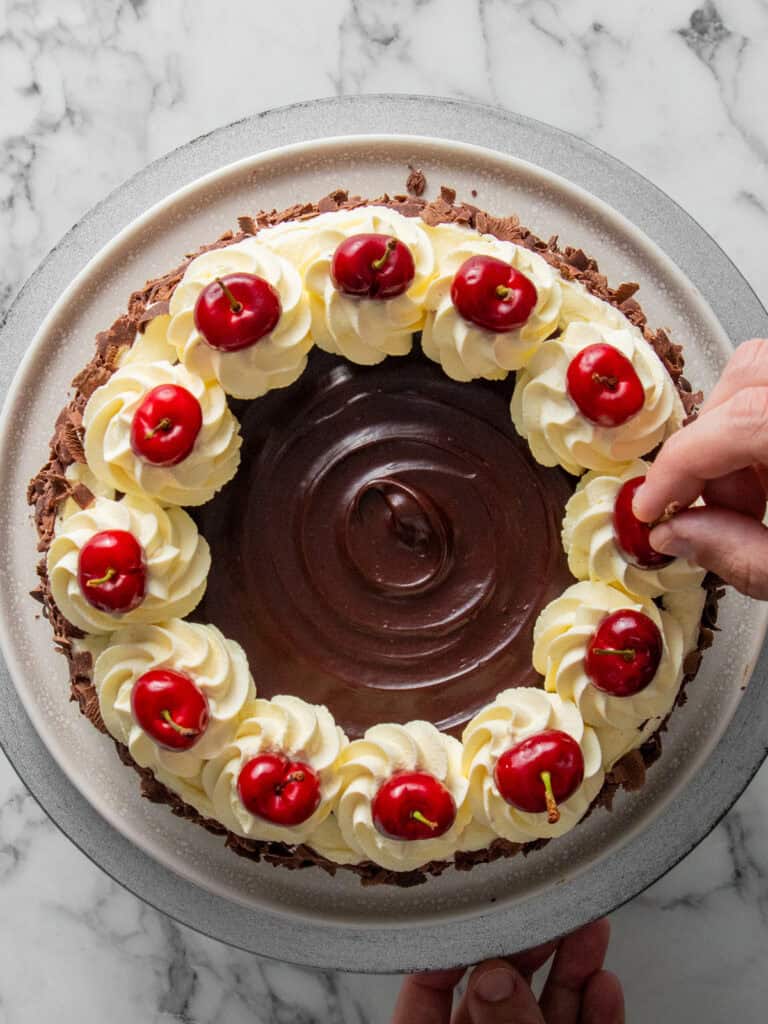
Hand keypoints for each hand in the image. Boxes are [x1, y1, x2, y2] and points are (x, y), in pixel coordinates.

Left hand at [391, 918, 623, 1022]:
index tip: (481, 910)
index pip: (425, 991)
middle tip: (550, 909)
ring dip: (573, 973)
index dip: (453, 946)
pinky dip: (595, 1017)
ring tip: (591, 929)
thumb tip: (494, 975)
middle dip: (529, 950)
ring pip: (545, 1014)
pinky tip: (605, 985)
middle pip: (496, 995)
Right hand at [633, 337, 767, 597]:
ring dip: (737, 439)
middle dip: (710, 447)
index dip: (675, 471)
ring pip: (761, 377)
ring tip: (755, 503)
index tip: (651, 510)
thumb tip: (677, 536)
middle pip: (744, 380)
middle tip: (714, 508)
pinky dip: (764, 434)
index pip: (731, 425)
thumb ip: (741, 556)